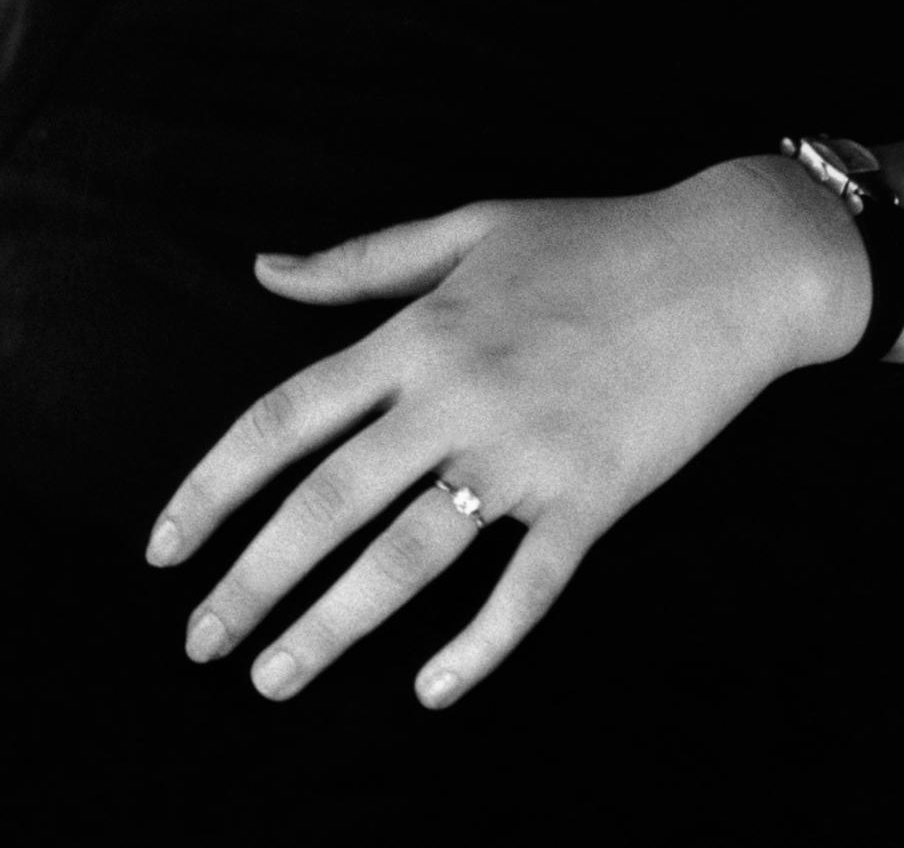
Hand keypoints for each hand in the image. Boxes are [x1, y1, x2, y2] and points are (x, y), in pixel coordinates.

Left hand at [146, 158, 862, 707]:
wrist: (727, 262)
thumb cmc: (596, 237)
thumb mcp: (470, 229)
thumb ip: (361, 260)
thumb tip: (261, 269)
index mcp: (420, 332)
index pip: (285, 420)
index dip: (212, 488)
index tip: (163, 548)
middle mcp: (458, 397)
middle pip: (327, 505)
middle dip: (251, 583)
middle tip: (199, 643)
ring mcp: (526, 454)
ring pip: (406, 561)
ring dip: (331, 629)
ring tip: (274, 678)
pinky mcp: (593, 498)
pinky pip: (524, 591)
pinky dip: (476, 647)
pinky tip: (430, 688)